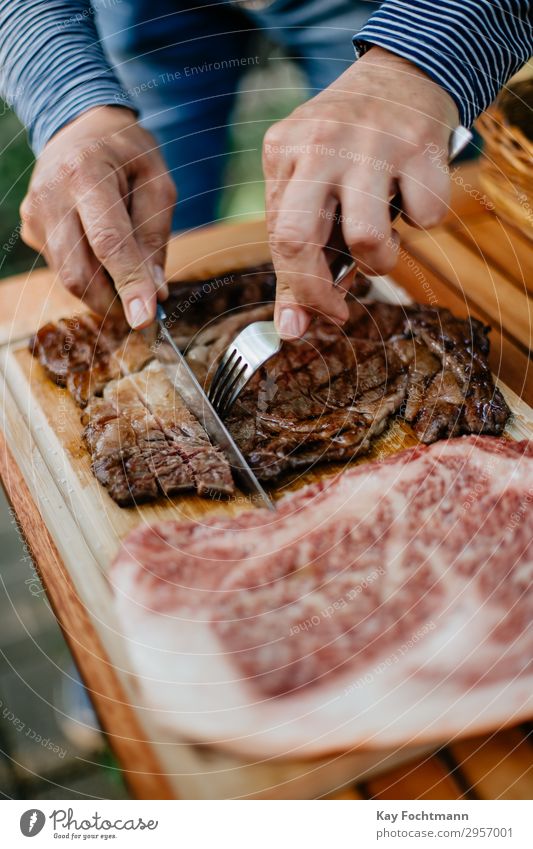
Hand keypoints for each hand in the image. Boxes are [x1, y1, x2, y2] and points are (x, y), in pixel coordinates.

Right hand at [21, 106, 176, 327]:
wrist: (82, 128)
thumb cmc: (128, 155)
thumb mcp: (158, 184)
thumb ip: (156, 238)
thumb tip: (154, 294)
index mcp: (86, 173)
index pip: (107, 242)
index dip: (128, 284)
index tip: (145, 319)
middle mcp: (51, 195)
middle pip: (79, 271)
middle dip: (114, 302)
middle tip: (144, 311)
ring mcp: (35, 213)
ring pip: (68, 277)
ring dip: (103, 292)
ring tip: (128, 278)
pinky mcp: (31, 228)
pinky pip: (63, 267)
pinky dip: (89, 274)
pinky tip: (103, 252)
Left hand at [262, 47, 458, 338]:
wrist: (401, 73)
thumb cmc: (347, 146)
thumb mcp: (308, 184)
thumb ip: (297, 255)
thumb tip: (293, 330)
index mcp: (283, 152)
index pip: (280, 239)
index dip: (300, 291)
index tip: (320, 316)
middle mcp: (319, 144)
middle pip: (300, 239)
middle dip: (318, 291)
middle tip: (338, 308)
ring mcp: (371, 142)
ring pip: (368, 238)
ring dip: (380, 261)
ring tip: (384, 241)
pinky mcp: (420, 145)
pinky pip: (426, 217)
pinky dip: (424, 220)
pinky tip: (413, 195)